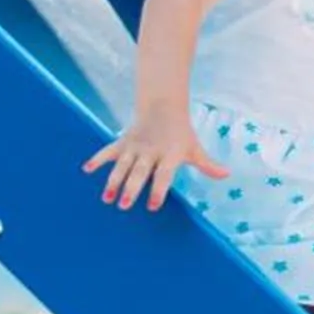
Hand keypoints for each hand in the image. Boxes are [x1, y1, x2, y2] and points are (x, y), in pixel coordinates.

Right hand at [82, 114, 227, 211]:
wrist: (163, 107)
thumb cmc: (181, 134)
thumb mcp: (194, 148)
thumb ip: (207, 164)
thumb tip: (227, 175)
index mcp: (170, 155)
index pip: (164, 175)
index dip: (158, 190)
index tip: (151, 206)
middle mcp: (151, 151)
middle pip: (140, 171)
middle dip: (131, 188)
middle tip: (123, 205)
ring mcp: (135, 146)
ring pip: (122, 164)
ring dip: (112, 180)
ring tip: (105, 199)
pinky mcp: (123, 141)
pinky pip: (108, 150)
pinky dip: (98, 158)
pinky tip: (86, 169)